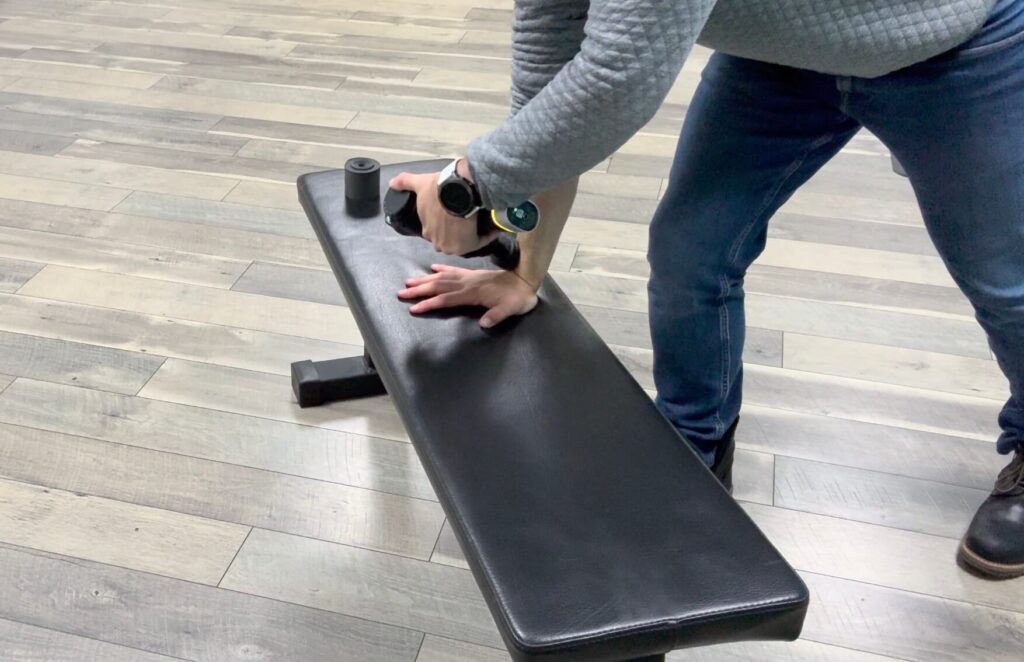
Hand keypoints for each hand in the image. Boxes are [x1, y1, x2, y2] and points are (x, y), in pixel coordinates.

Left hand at [388, 170, 492, 254]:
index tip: (455, 214)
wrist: (457, 189)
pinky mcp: (470, 244)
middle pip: (452, 239)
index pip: (437, 232)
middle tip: (469, 216)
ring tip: (481, 221)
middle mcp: (439, 243)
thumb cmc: (439, 188)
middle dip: (459, 231)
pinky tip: (492, 227)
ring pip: (466, 241)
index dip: (446, 223)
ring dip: (473, 234)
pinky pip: (480, 241)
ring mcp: (454, 245)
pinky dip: (487, 235)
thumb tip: (392, 183)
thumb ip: (405, 182)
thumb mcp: (420, 184)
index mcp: (428, 232)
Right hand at [398, 264, 538, 327]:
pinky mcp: (473, 274)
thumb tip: (485, 323)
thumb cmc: (518, 299)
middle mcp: (467, 283)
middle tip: (401, 293)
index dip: (429, 303)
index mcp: (473, 293)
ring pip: (442, 277)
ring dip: (425, 280)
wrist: (526, 282)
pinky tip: (432, 268)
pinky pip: (454, 269)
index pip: (446, 299)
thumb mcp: (511, 310)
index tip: (414, 308)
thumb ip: (497, 315)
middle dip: (419, 290)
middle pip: (438, 286)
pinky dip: (441, 268)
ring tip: (408, 282)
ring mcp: (469, 277)